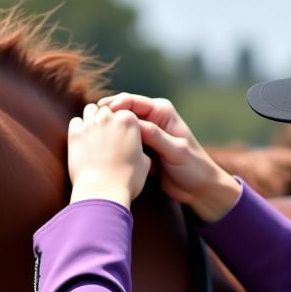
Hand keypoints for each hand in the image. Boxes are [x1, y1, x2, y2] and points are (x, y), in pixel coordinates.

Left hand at [68, 103, 151, 208]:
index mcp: (129, 121)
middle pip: (106, 110)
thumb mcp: (145, 164)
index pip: (125, 113)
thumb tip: (139, 152)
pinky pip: (75, 122)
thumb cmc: (127, 180)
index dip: (123, 124)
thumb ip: (142, 151)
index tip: (121, 135)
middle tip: (106, 135)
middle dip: (107, 120)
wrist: (103, 192)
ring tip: (94, 134)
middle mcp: (109, 118)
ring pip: (90, 110)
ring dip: (92, 119)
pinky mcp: (75, 134)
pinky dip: (78, 128)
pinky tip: (82, 139)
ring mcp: (91, 125)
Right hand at [98, 93, 240, 222]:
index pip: (133, 102)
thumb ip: (155, 136)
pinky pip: (125, 142)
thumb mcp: (175, 151)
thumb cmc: (193, 168)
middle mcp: (153, 119)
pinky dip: (115, 143)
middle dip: (108, 116)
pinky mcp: (143, 148)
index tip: (102, 112)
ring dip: (110, 130)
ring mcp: (147, 134)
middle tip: (91, 122)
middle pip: (124, 112)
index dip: (115, 105)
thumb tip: (133, 123)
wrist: (199, 189)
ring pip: (122, 127)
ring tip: (91, 134)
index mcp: (162, 112)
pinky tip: (101, 148)